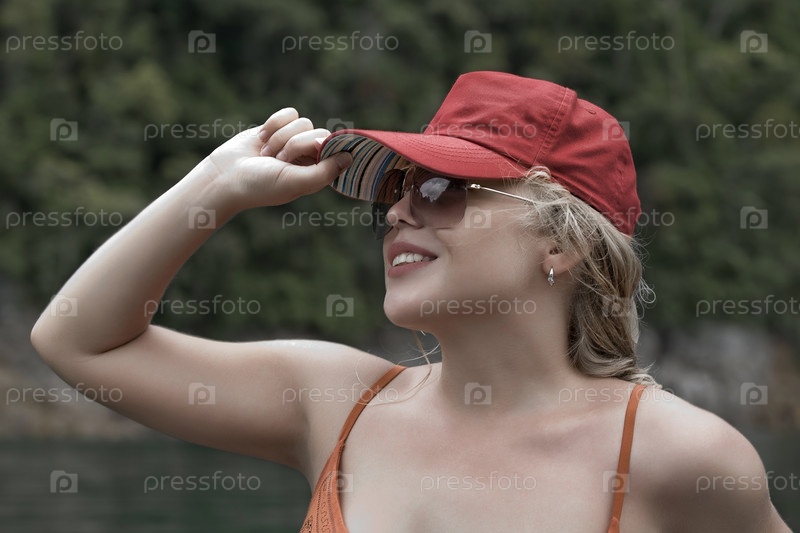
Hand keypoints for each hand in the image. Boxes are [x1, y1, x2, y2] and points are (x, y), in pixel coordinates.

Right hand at [202, 108, 351, 210]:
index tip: (310, 153)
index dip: (319, 148)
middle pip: (317, 132)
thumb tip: (349, 157)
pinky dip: (273, 124)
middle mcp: (307, 156)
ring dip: (281, 137)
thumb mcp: (295, 182)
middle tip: (278, 160)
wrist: (226, 175)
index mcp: (316, 172)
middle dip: (294, 144)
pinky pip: (288, 113)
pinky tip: (261, 140)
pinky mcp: (277, 127)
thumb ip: (324, 172)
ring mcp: (292, 140)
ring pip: (302, 122)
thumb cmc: (261, 185)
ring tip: (266, 154)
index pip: (334, 149)